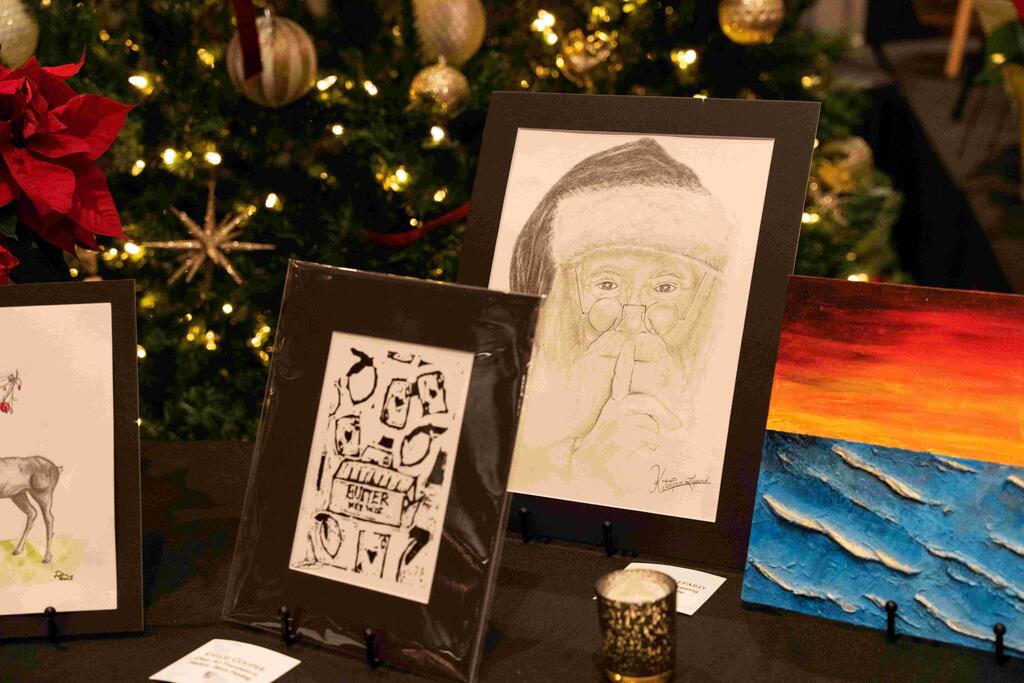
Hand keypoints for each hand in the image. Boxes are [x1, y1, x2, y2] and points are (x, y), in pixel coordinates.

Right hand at [572, 340, 681, 481]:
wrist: (586, 462)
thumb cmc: (603, 444)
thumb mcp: (617, 424)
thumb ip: (639, 416)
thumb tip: (672, 422)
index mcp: (612, 402)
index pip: (620, 378)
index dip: (624, 361)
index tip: (628, 344)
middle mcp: (616, 408)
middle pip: (648, 404)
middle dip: (664, 415)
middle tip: (677, 424)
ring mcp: (622, 420)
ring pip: (651, 424)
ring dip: (650, 437)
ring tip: (632, 444)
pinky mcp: (629, 434)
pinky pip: (653, 438)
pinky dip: (651, 448)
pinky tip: (637, 452)